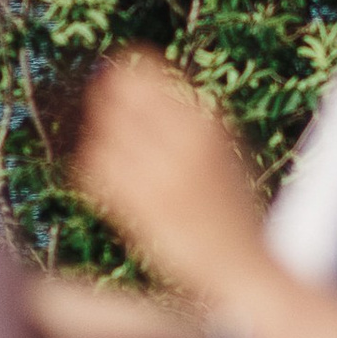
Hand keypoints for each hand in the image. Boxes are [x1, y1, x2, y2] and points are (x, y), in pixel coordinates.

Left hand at [71, 52, 273, 318]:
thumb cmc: (230, 208)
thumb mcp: (220, 148)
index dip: (121, 75)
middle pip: (116, 97)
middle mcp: (184, 143)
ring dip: (100, 141)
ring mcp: (161, 173)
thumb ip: (182, 116)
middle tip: (103, 118)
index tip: (113, 84)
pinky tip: (110, 181)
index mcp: (206, 123)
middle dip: (104, 104)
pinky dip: (95, 168)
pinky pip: (96, 168)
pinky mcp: (140, 206)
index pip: (143, 72)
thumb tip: (128, 76)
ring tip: (115, 156)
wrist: (241, 265)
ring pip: (102, 134)